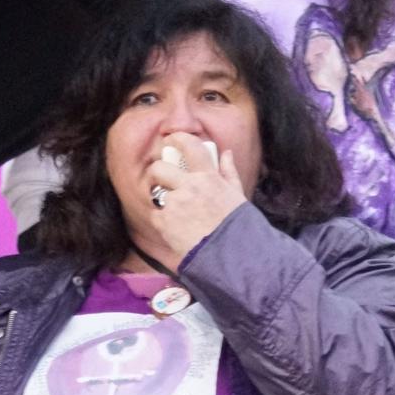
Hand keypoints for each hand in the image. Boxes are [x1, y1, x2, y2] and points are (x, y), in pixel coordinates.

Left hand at [129, 132, 248, 264]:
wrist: (231, 255)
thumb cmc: (237, 226)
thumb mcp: (238, 195)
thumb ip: (229, 172)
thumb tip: (226, 154)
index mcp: (208, 177)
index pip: (189, 146)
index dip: (177, 139)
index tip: (171, 140)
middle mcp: (189, 186)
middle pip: (159, 168)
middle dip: (157, 172)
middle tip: (162, 180)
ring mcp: (175, 204)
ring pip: (157, 194)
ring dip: (164, 201)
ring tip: (177, 214)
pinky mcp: (165, 222)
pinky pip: (156, 215)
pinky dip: (163, 222)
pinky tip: (177, 229)